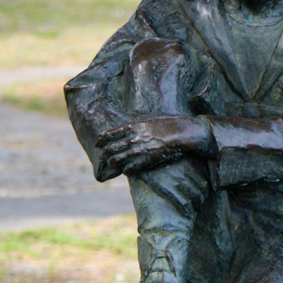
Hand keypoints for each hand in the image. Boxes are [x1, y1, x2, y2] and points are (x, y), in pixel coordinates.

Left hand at [98, 116, 214, 174]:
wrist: (184, 133)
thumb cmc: (170, 123)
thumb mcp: (152, 115)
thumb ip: (139, 115)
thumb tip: (131, 112)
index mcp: (134, 125)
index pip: (110, 133)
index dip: (101, 140)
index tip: (97, 144)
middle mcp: (135, 137)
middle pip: (111, 148)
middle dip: (104, 154)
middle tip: (103, 158)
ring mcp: (141, 150)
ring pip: (118, 160)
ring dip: (114, 163)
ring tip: (113, 165)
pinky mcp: (148, 160)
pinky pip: (131, 168)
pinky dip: (126, 170)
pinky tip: (126, 170)